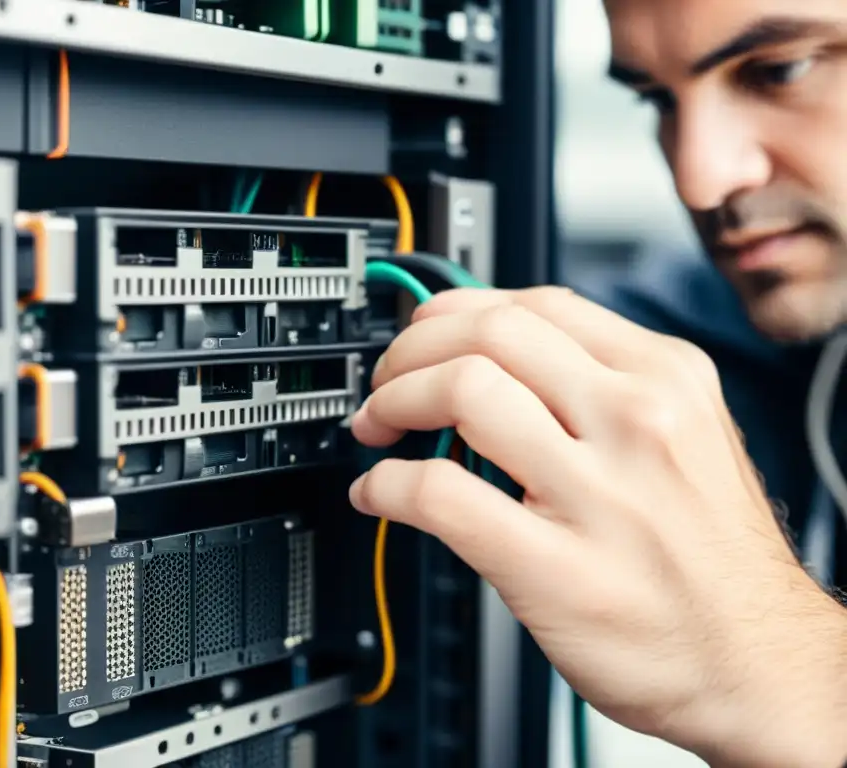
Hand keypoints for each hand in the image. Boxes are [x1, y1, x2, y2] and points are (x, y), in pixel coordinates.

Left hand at [349, 287, 846, 767]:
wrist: (758, 665)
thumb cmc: (714, 560)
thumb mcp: (689, 437)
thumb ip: (604, 389)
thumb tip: (502, 360)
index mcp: (665, 378)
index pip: (537, 304)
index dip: (458, 311)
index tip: (427, 334)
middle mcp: (636, 419)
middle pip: (489, 333)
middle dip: (412, 349)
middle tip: (388, 381)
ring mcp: (598, 491)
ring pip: (461, 391)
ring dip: (392, 401)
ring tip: (378, 426)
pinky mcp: (554, 565)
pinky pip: (439, 494)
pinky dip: (388, 484)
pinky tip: (380, 494)